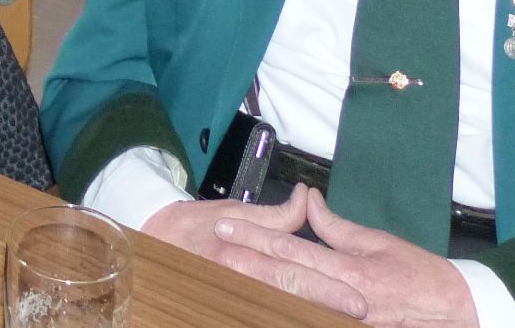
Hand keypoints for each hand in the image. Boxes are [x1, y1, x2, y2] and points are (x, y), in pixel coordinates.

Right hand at [144, 187, 367, 318]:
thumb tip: (307, 198)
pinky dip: (284, 319)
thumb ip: (275, 214)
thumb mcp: (234, 209)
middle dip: (326, 308)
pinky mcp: (226, 305)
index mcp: (243, 251)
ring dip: (309, 318)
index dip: (327, 288)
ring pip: (277, 311)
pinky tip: (306, 321)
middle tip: (360, 315)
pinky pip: (257, 316)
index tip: (359, 300)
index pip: (293, 272)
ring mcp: (231, 295)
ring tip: (340, 323)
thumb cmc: (196, 225)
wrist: (153, 240)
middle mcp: (239, 277)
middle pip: (290, 296)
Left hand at [212, 190, 476, 326]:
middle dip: (244, 264)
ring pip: (290, 304)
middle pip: (283, 280)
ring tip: (221, 274)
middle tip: (210, 250)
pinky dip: (281, 309)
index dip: (255, 239)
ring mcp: (344, 320)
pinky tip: (255, 302)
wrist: (454, 312)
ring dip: (255, 289)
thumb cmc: (419, 274)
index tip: (225, 227)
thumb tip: (306, 200)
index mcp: (350, 272)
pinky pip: (307, 317)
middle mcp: (343, 299)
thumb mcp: (379, 242)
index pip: (292, 251)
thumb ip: (335, 226)